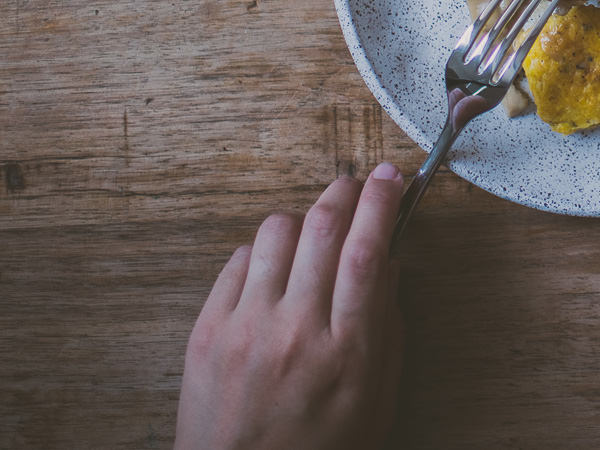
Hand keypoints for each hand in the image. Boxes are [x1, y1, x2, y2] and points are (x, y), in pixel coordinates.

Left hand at [175, 164, 404, 449]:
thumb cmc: (318, 449)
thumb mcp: (376, 399)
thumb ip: (387, 329)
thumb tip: (390, 265)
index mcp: (346, 353)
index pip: (367, 253)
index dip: (381, 203)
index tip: (390, 178)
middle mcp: (295, 332)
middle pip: (322, 229)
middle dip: (345, 191)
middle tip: (357, 184)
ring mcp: (246, 328)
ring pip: (276, 233)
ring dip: (303, 222)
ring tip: (314, 239)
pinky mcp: (208, 330)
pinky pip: (238, 261)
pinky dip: (263, 254)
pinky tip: (275, 274)